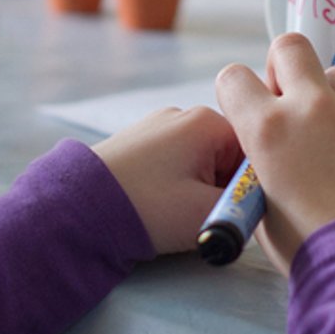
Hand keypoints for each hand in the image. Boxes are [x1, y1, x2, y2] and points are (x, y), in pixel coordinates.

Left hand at [92, 107, 243, 254]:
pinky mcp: (139, 144)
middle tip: (206, 217)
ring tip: (178, 214)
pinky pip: (176, 164)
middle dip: (225, 189)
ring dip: (200, 190)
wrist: (77, 210)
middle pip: (230, 156)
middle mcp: (184, 115)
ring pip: (203, 162)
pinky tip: (160, 205)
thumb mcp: (209, 213)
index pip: (256, 152)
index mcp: (208, 122)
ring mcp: (158, 127)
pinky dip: (176, 186)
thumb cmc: (146, 208)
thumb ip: (247, 207)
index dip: (254, 187)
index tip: (240, 212)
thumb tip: (257, 206)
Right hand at [214, 33, 334, 273]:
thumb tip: (269, 163)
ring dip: (325, 94)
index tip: (247, 117)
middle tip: (286, 106)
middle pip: (290, 48)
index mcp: (268, 129)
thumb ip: (261, 171)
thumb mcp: (263, 211)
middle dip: (282, 69)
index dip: (236, 96)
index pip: (233, 78)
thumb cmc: (312, 251)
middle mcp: (313, 109)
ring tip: (326, 136)